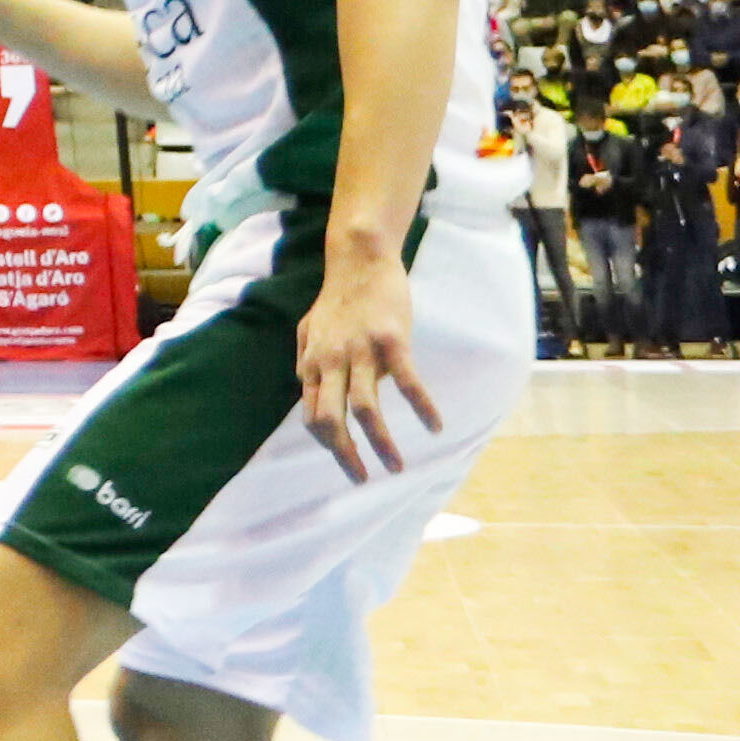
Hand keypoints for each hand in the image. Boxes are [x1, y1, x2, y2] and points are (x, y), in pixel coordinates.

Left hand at [293, 248, 443, 481]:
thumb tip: (304, 385)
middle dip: (345, 455)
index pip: (313, 416)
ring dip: (381, 443)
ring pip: (366, 409)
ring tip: (397, 467)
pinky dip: (421, 407)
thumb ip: (307, 360)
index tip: (347, 462)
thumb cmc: (337, 297)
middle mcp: (332, 362)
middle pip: (330, 420)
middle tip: (363, 480)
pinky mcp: (391, 341)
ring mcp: (361, 352)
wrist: (359, 261)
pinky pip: (406, 381)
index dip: (327, 444)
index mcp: (313, 364)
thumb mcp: (309, 329)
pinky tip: (435, 426)